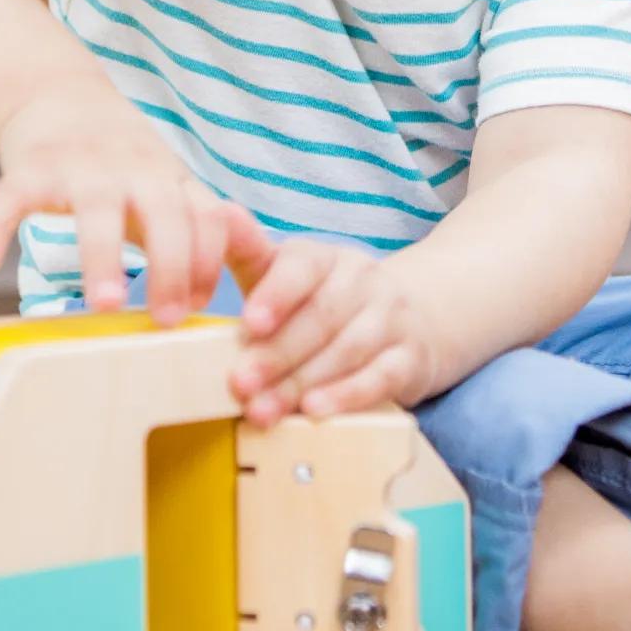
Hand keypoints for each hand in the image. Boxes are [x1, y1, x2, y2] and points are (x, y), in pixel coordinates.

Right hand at [0, 91, 266, 325]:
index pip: (206, 218)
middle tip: (165, 320)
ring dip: (104, 257)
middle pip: (165, 214)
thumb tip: (195, 303)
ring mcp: (82, 166)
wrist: (57, 93)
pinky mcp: (31, 165)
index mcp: (170, 178)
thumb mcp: (163, 183)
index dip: (206, 263)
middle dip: (171, 266)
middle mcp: (134, 169)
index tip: (194, 309)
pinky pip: (11, 197)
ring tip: (105, 304)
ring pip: (98, 211)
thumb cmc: (118, 158)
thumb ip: (185, 232)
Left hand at [227, 239, 439, 424]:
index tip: (248, 324)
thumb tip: (217, 219)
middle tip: (240, 383)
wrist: (413, 318)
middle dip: (277, 353)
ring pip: (348, 348)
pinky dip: (347, 395)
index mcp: (325, 258)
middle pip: (321, 315)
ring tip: (265, 410)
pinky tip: (316, 410)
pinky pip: (382, 376)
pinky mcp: (411, 357)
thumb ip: (249, 255)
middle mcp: (363, 280)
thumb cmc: (325, 303)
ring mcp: (392, 317)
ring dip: (302, 381)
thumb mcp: (287, 277)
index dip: (276, 294)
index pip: (302, 267)